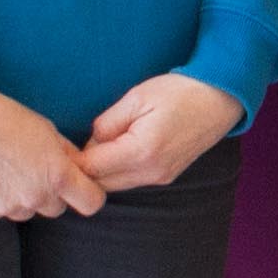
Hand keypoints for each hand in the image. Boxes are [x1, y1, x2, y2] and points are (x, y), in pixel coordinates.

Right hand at [0, 84, 105, 221]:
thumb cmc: (9, 120)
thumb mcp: (49, 132)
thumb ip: (68, 157)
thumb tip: (81, 170)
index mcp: (58, 176)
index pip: (92, 203)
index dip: (89, 194)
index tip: (82, 186)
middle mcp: (35, 196)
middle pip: (57, 208)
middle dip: (52, 194)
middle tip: (35, 170)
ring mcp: (8, 206)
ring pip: (28, 211)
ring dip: (25, 198)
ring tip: (9, 169)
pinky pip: (1, 211)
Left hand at [75, 72, 242, 194]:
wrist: (220, 98)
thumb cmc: (179, 92)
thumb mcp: (136, 98)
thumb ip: (107, 124)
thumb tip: (90, 143)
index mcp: (141, 151)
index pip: (91, 168)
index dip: (70, 159)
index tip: (57, 147)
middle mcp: (151, 172)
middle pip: (100, 184)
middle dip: (82, 169)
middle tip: (68, 149)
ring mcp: (160, 177)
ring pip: (114, 186)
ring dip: (99, 171)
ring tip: (91, 147)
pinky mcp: (165, 176)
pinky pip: (130, 181)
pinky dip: (116, 171)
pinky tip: (113, 151)